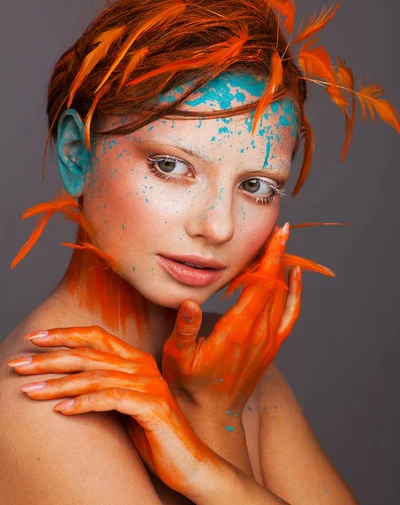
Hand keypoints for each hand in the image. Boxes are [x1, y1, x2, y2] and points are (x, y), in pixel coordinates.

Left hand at [7, 327, 220, 497]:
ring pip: (94, 377)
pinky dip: (83, 403)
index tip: (34, 338)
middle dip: (49, 359)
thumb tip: (61, 379)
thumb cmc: (150, 434)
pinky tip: (60, 410)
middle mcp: (143, 366)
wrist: (188, 462)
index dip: (65, 334)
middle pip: (89, 354)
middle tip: (18, 364)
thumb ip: (103, 385)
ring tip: (29, 391)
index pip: (96, 336)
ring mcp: (149, 385)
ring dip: (57, 384)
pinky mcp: (152, 407)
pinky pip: (111, 399)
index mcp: (136, 359)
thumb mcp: (123, 403)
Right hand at [162, 223, 300, 416]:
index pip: (260, 285)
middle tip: (281, 229)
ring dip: (284, 269)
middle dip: (278, 254)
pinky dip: (295, 294)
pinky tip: (294, 278)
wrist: (213, 413)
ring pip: (282, 297)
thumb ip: (185, 328)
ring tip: (284, 244)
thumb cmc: (191, 383)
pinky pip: (289, 316)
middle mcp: (258, 334)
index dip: (270, 258)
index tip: (276, 235)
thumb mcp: (178, 356)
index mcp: (237, 331)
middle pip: (274, 285)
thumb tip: (190, 302)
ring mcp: (268, 341)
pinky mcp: (271, 347)